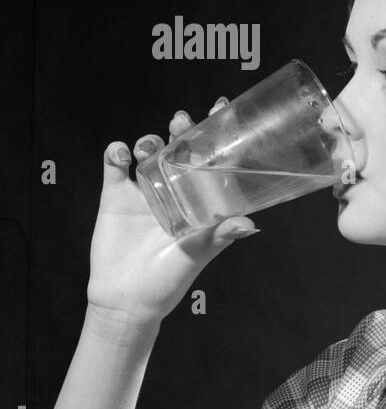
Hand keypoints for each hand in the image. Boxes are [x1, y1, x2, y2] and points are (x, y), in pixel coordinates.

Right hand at [87, 99, 256, 324]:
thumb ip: (220, 237)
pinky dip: (115, 152)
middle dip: (183, 129)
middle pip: (180, 149)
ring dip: (151, 140)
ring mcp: (144, 192)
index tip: (222, 108)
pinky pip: (113, 166)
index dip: (217, 134)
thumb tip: (249, 225)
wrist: (127, 301)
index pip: (212, 160)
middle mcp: (175, 191)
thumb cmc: (169, 280)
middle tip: (183, 120)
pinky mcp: (115, 197)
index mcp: (200, 201)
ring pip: (148, 152)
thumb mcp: (198, 255)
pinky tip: (120, 154)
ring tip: (152, 145)